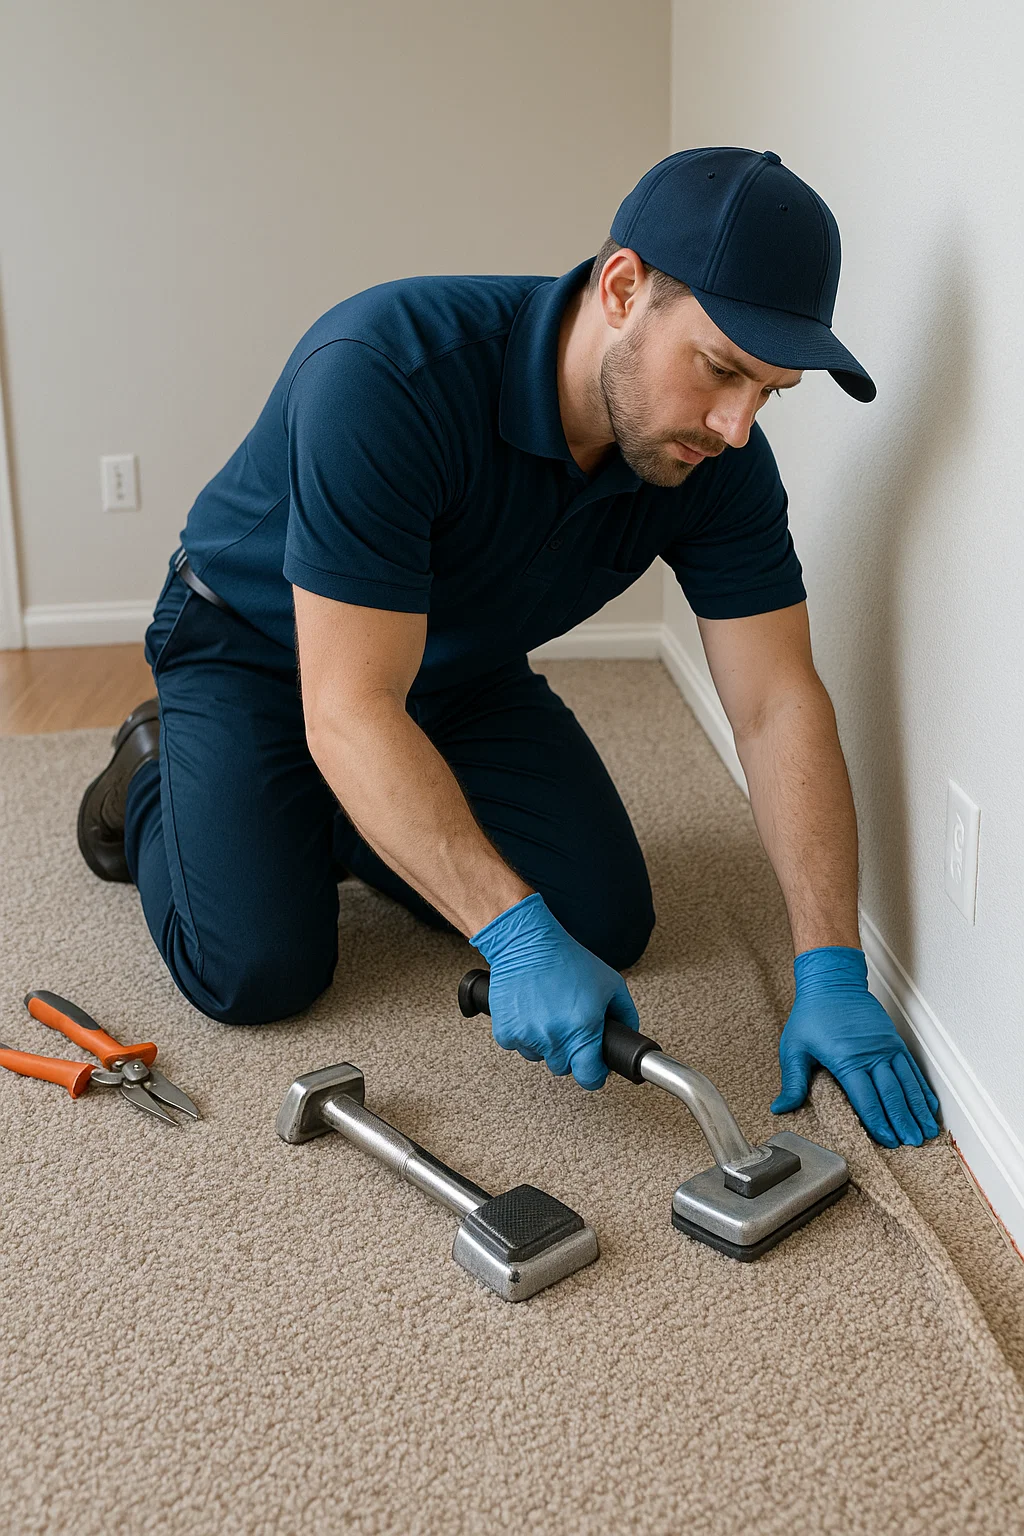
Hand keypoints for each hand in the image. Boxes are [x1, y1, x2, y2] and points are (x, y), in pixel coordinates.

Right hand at [470, 892, 638, 1089]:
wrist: (526, 943)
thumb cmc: (567, 960)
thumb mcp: (611, 984)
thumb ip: (626, 1014)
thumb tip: (627, 1037)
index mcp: (583, 1029)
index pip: (590, 1078)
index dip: (594, 1074)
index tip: (593, 1067)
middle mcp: (554, 1037)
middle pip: (563, 1068)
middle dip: (568, 1052)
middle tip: (568, 1026)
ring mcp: (527, 1036)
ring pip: (539, 1057)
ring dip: (544, 1043)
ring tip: (547, 1012)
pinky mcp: (506, 1032)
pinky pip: (517, 1045)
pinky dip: (523, 1033)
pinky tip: (530, 1011)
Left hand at [771, 945, 939, 1146]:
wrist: (831, 981)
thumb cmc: (811, 1013)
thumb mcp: (794, 1047)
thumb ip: (792, 1081)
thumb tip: (780, 1108)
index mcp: (846, 1060)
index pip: (866, 1098)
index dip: (878, 1122)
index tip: (888, 1141)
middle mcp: (871, 1055)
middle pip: (891, 1095)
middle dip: (903, 1122)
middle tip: (913, 1144)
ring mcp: (886, 1047)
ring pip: (907, 1084)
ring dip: (918, 1109)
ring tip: (926, 1131)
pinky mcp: (893, 1040)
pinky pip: (912, 1068)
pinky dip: (922, 1088)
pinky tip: (929, 1105)